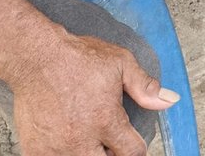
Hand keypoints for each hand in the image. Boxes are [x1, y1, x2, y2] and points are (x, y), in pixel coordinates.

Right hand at [11, 31, 175, 155]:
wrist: (36, 58)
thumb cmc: (77, 59)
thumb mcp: (120, 63)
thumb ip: (144, 87)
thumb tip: (169, 100)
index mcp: (105, 120)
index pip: (132, 152)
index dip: (137, 148)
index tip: (133, 144)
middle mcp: (81, 139)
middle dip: (113, 154)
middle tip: (109, 140)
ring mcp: (56, 148)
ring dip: (89, 153)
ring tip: (88, 138)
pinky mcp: (35, 150)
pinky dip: (64, 153)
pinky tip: (67, 139)